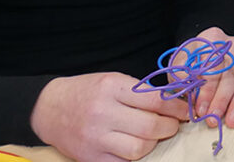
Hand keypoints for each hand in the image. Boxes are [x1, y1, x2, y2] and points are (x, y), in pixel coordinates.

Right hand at [31, 72, 187, 161]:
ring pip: (139, 149)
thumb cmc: (87, 92)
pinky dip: (135, 156)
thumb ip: (141, 92)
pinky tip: (135, 146)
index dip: (177, 108)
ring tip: (154, 136)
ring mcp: (95, 138)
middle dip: (170, 127)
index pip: (156, 101)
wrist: (49, 108)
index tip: (185, 111)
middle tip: (172, 125)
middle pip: (150, 127)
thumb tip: (175, 102)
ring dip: (153, 144)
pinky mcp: (90, 158)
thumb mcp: (113, 80)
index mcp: (111, 88)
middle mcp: (103, 113)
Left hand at [186, 27, 233, 127]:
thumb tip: (188, 89)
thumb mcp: (180, 62)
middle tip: (214, 117)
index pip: (212, 66)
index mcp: (213, 38)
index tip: (201, 107)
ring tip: (232, 120)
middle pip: (230, 75)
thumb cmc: (192, 58)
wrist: (204, 48)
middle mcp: (232, 45)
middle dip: (222, 100)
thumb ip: (182, 75)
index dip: (207, 90)